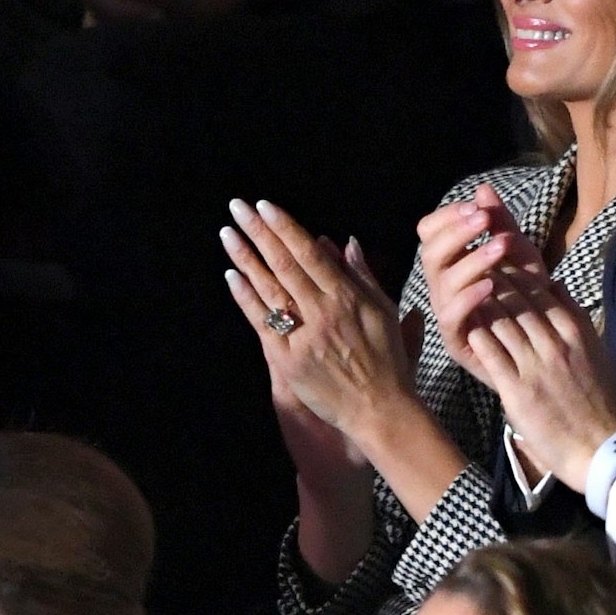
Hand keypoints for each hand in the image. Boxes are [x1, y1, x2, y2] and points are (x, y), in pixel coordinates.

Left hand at [221, 199, 420, 448]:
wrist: (379, 408)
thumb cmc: (388, 360)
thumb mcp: (384, 310)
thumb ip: (363, 275)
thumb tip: (345, 242)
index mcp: (348, 297)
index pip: (310, 253)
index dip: (285, 227)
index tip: (266, 206)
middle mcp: (323, 312)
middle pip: (284, 264)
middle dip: (259, 232)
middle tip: (238, 208)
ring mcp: (303, 336)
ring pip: (269, 289)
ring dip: (245, 258)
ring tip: (227, 234)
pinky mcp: (287, 360)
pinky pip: (261, 322)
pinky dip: (246, 298)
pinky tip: (232, 277)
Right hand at [417, 184, 548, 385]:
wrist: (545, 340)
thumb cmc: (529, 295)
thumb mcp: (520, 254)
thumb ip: (502, 223)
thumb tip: (483, 188)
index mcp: (452, 261)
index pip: (429, 231)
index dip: (447, 217)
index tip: (476, 207)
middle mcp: (443, 285)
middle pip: (430, 253)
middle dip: (456, 232)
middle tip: (484, 219)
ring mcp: (447, 312)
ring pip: (442, 282)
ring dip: (471, 260)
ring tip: (499, 246)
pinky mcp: (456, 340)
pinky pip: (451, 317)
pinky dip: (468, 298)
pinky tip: (492, 284)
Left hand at [464, 266, 615, 489]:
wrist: (601, 447)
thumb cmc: (603, 402)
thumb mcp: (599, 352)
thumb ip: (578, 318)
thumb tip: (557, 287)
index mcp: (576, 332)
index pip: (541, 292)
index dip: (517, 274)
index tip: (500, 263)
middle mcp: (555, 343)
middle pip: (518, 302)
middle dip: (495, 281)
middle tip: (475, 266)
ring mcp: (535, 366)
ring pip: (502, 323)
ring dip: (482, 304)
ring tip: (465, 290)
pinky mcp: (517, 390)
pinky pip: (492, 354)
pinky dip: (478, 335)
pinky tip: (465, 324)